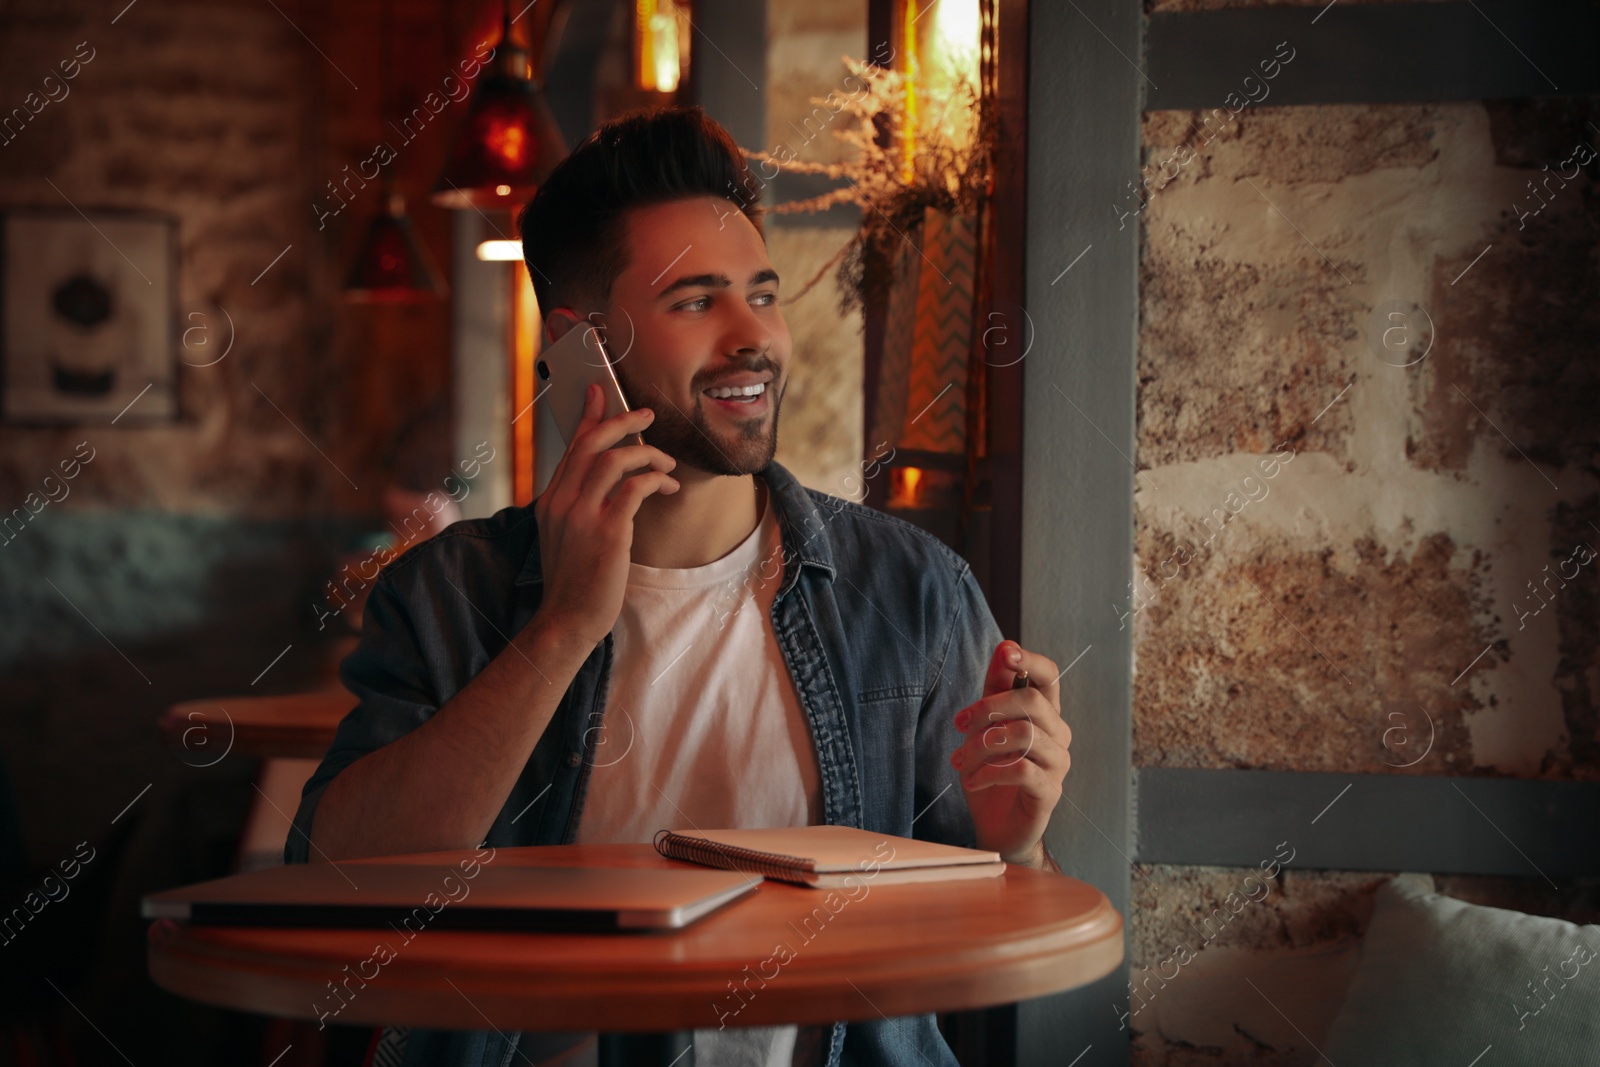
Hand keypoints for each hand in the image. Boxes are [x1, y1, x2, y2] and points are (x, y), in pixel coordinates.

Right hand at [531, 383, 679, 648]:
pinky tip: (667, 488)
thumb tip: (608, 482)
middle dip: (623, 421)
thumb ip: (579, 506)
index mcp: (550, 500)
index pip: (572, 447)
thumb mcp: (566, 537)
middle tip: (648, 415)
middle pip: (592, 443)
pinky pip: (634, 488)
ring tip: (666, 463)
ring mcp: (582, 515)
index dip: (589, 416)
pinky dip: (655, 480)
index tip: (600, 392)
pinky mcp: (607, 532)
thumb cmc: (575, 582)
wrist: (567, 620)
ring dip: (647, 453)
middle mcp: (561, 502)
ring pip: (614, 459)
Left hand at [950, 640, 1070, 865]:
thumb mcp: (986, 727)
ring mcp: (1058, 763)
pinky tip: (973, 781)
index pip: (1049, 676)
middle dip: (988, 708)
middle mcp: (1058, 734)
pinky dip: (989, 772)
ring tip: (961, 760)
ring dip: (982, 745)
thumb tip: (1005, 646)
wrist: (997, 826)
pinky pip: (1021, 770)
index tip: (1006, 653)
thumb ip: (996, 689)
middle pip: (1033, 702)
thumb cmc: (992, 773)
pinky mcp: (1051, 791)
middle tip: (959, 723)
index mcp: (1044, 714)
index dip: (1030, 660)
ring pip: (1025, 735)